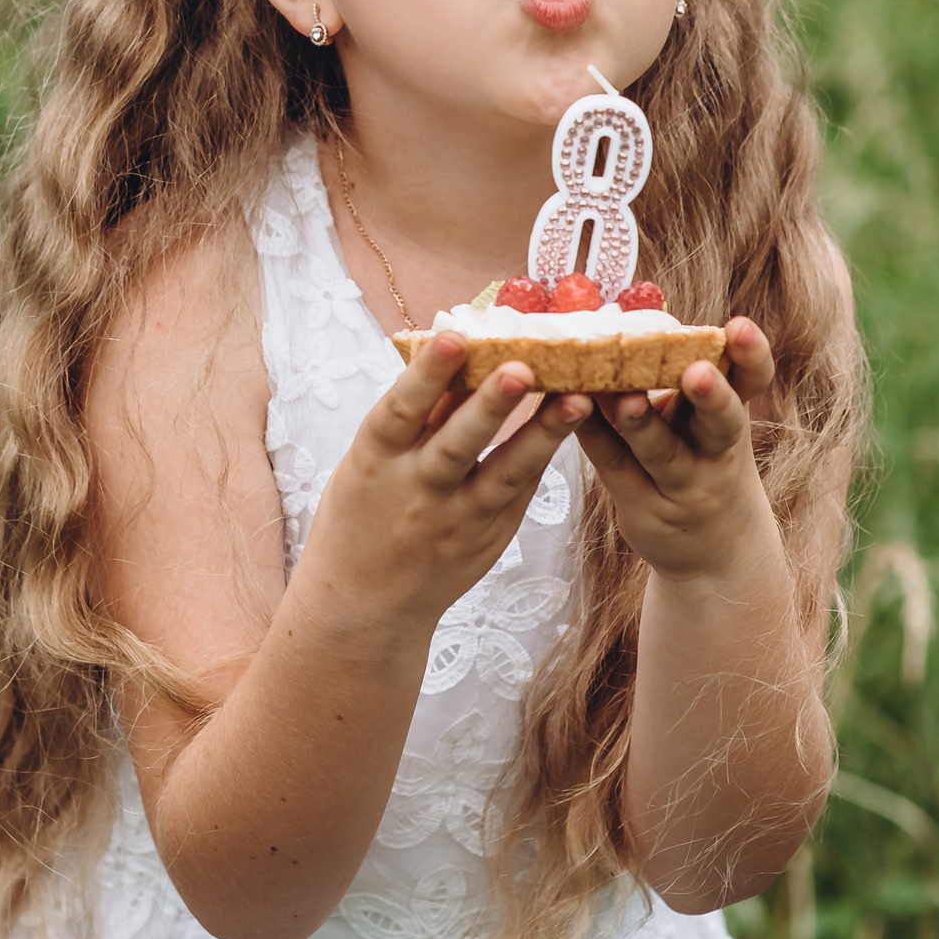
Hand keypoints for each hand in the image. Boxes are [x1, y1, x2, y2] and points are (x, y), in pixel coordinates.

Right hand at [289, 334, 586, 635]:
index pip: (400, 410)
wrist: (363, 602)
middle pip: (457, 444)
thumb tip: (456, 349)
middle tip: (524, 367)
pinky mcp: (487, 539)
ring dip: (540, 435)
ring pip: (503, 475)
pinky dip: (542, 457)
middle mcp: (415, 491)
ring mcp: (455, 520)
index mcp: (372, 461)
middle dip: (490, 406)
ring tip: (576, 400)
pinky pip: (518, 492)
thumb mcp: (370, 462)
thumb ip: (414, 418)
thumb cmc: (363, 511)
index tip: (454, 336)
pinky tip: (570, 424)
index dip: (426, 374)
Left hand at [573, 318, 779, 584]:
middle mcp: (716, 454)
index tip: (739, 326)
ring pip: (663, 453)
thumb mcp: (708, 423)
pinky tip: (571, 409)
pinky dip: (593, 434)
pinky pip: (615, 465)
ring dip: (642, 424)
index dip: (751, 355)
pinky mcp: (644, 507)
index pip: (752, 383)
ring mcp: (683, 485)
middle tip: (697, 371)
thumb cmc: (702, 462)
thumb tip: (625, 313)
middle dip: (712, 396)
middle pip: (722, 424)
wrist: (714, 551)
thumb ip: (682, 377)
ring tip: (626, 400)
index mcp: (734, 419)